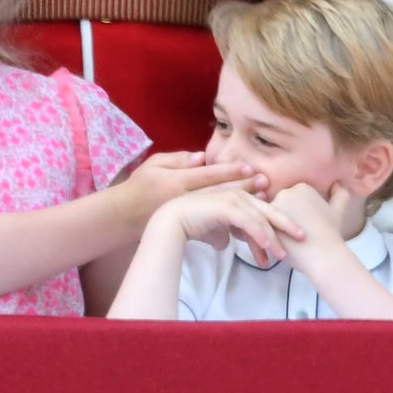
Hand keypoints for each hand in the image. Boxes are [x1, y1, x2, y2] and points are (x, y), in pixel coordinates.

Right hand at [114, 151, 266, 230]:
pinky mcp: (191, 228)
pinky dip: (232, 232)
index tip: (250, 168)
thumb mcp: (154, 165)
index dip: (230, 171)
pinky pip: (214, 231)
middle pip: (220, 194)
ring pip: (220, 215)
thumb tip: (201, 158)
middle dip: (245, 189)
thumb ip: (178, 160)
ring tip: (264, 210)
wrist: (126, 216)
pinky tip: (249, 234)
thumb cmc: (140, 186)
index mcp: (179, 181)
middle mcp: (187, 199)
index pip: (209, 175)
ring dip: (243, 213)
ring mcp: (190, 215)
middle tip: (266, 183)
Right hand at [153, 186, 304, 265]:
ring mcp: (233, 199)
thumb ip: (225, 233)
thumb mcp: (216, 230)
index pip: (263, 212)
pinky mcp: (227, 207)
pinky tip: (267, 248)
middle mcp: (238, 196)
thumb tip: (226, 244)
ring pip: (260, 220)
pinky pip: (249, 223)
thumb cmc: (193, 224)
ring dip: (273, 238)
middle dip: (287, 224)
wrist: (174, 221)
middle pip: (269, 211)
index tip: (292, 238)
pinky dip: (260, 235)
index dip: (279, 224)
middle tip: (303, 237)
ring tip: (282, 255)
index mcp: (238, 199)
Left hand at [270, 183, 350, 273]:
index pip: (292, 200)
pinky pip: (259, 227)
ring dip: (274, 229)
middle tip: (298, 237)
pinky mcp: (264, 222)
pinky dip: (264, 236)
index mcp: (302, 187)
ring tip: (289, 243)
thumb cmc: (331, 235)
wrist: (324, 255)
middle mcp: (286, 192)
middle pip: (279, 207)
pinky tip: (277, 246)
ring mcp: (274, 206)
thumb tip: (339, 184)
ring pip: (268, 216)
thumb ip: (339, 195)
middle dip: (284, 222)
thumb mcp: (338, 211)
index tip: (306, 227)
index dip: (298, 216)